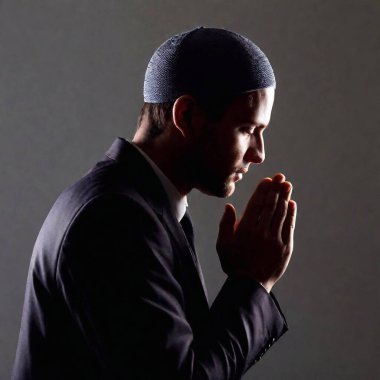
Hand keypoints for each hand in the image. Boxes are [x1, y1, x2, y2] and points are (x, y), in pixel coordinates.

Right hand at [216, 173, 296, 292]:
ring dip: (285, 198)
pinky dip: (291, 214)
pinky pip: (289, 227)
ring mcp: (275, 239)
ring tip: (287, 185)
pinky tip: (292, 204)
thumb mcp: (223, 245)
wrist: (250, 285)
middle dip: (276, 189)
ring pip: (281, 214)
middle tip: (280, 177)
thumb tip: (230, 207)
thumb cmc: (234, 264)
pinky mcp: (285, 247)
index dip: (262, 191)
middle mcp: (261, 232)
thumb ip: (225, 225)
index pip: (256, 205)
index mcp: (245, 230)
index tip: (267, 180)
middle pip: (270, 206)